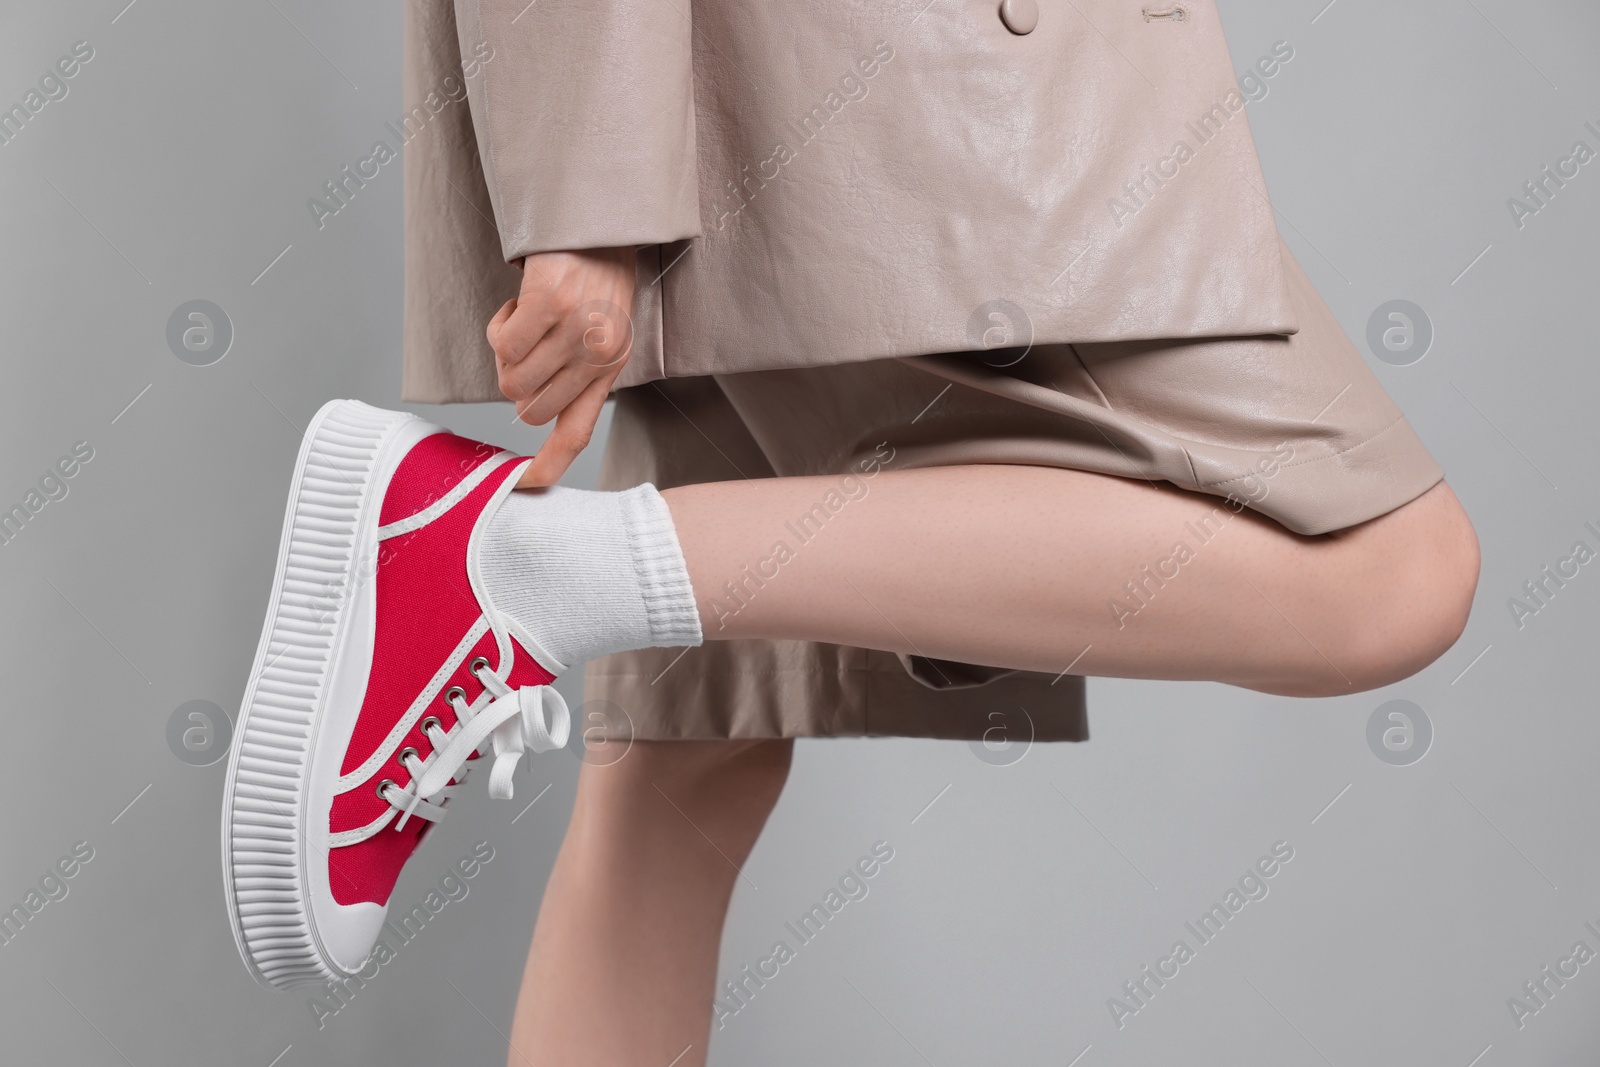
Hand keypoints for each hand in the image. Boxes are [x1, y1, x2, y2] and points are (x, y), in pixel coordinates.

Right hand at [488, 246, 636, 486]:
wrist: (604, 219)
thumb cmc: (599, 277)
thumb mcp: (604, 332)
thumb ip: (578, 373)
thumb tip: (529, 410)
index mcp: (610, 368)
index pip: (576, 431)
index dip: (549, 464)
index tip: (523, 485)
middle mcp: (597, 355)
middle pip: (529, 409)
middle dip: (515, 384)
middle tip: (525, 349)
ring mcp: (574, 329)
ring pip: (510, 379)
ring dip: (505, 353)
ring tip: (527, 321)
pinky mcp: (549, 301)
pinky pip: (501, 343)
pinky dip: (500, 326)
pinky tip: (519, 303)